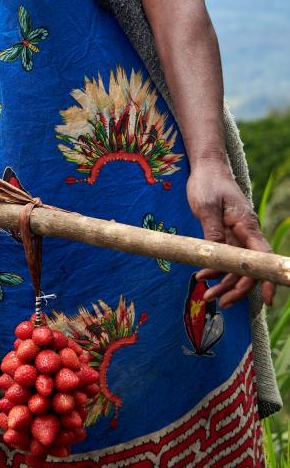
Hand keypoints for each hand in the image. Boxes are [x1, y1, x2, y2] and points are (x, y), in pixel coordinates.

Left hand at [186, 161, 274, 307]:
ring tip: (207, 296)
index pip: (262, 258)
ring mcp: (237, 236)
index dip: (266, 279)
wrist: (206, 168)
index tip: (267, 300)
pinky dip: (216, 270)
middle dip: (237, 289)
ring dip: (224, 283)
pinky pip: (226, 258)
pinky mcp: (226, 235)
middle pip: (249, 268)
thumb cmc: (208, 183)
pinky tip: (203, 277)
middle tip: (219, 302)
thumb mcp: (207, 206)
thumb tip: (217, 256)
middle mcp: (246, 234)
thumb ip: (212, 231)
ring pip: (236, 267)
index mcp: (247, 226)